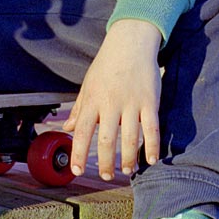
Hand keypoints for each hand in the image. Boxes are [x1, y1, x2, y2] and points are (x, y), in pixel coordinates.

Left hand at [63, 19, 162, 180]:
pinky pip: (152, 129)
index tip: (78, 170)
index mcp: (92, 100)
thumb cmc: (107, 64)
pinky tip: (151, 159)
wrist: (130, 42)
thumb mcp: (88, 84)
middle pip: (106, 140)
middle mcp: (110, 103)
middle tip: (107, 176)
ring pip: (130, 138)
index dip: (79, 153)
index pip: (82, 132)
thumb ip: (79, 109)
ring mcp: (131, 103)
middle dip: (105, 163)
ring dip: (129, 159)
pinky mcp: (150, 101)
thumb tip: (66, 128)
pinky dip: (152, 146)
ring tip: (127, 170)